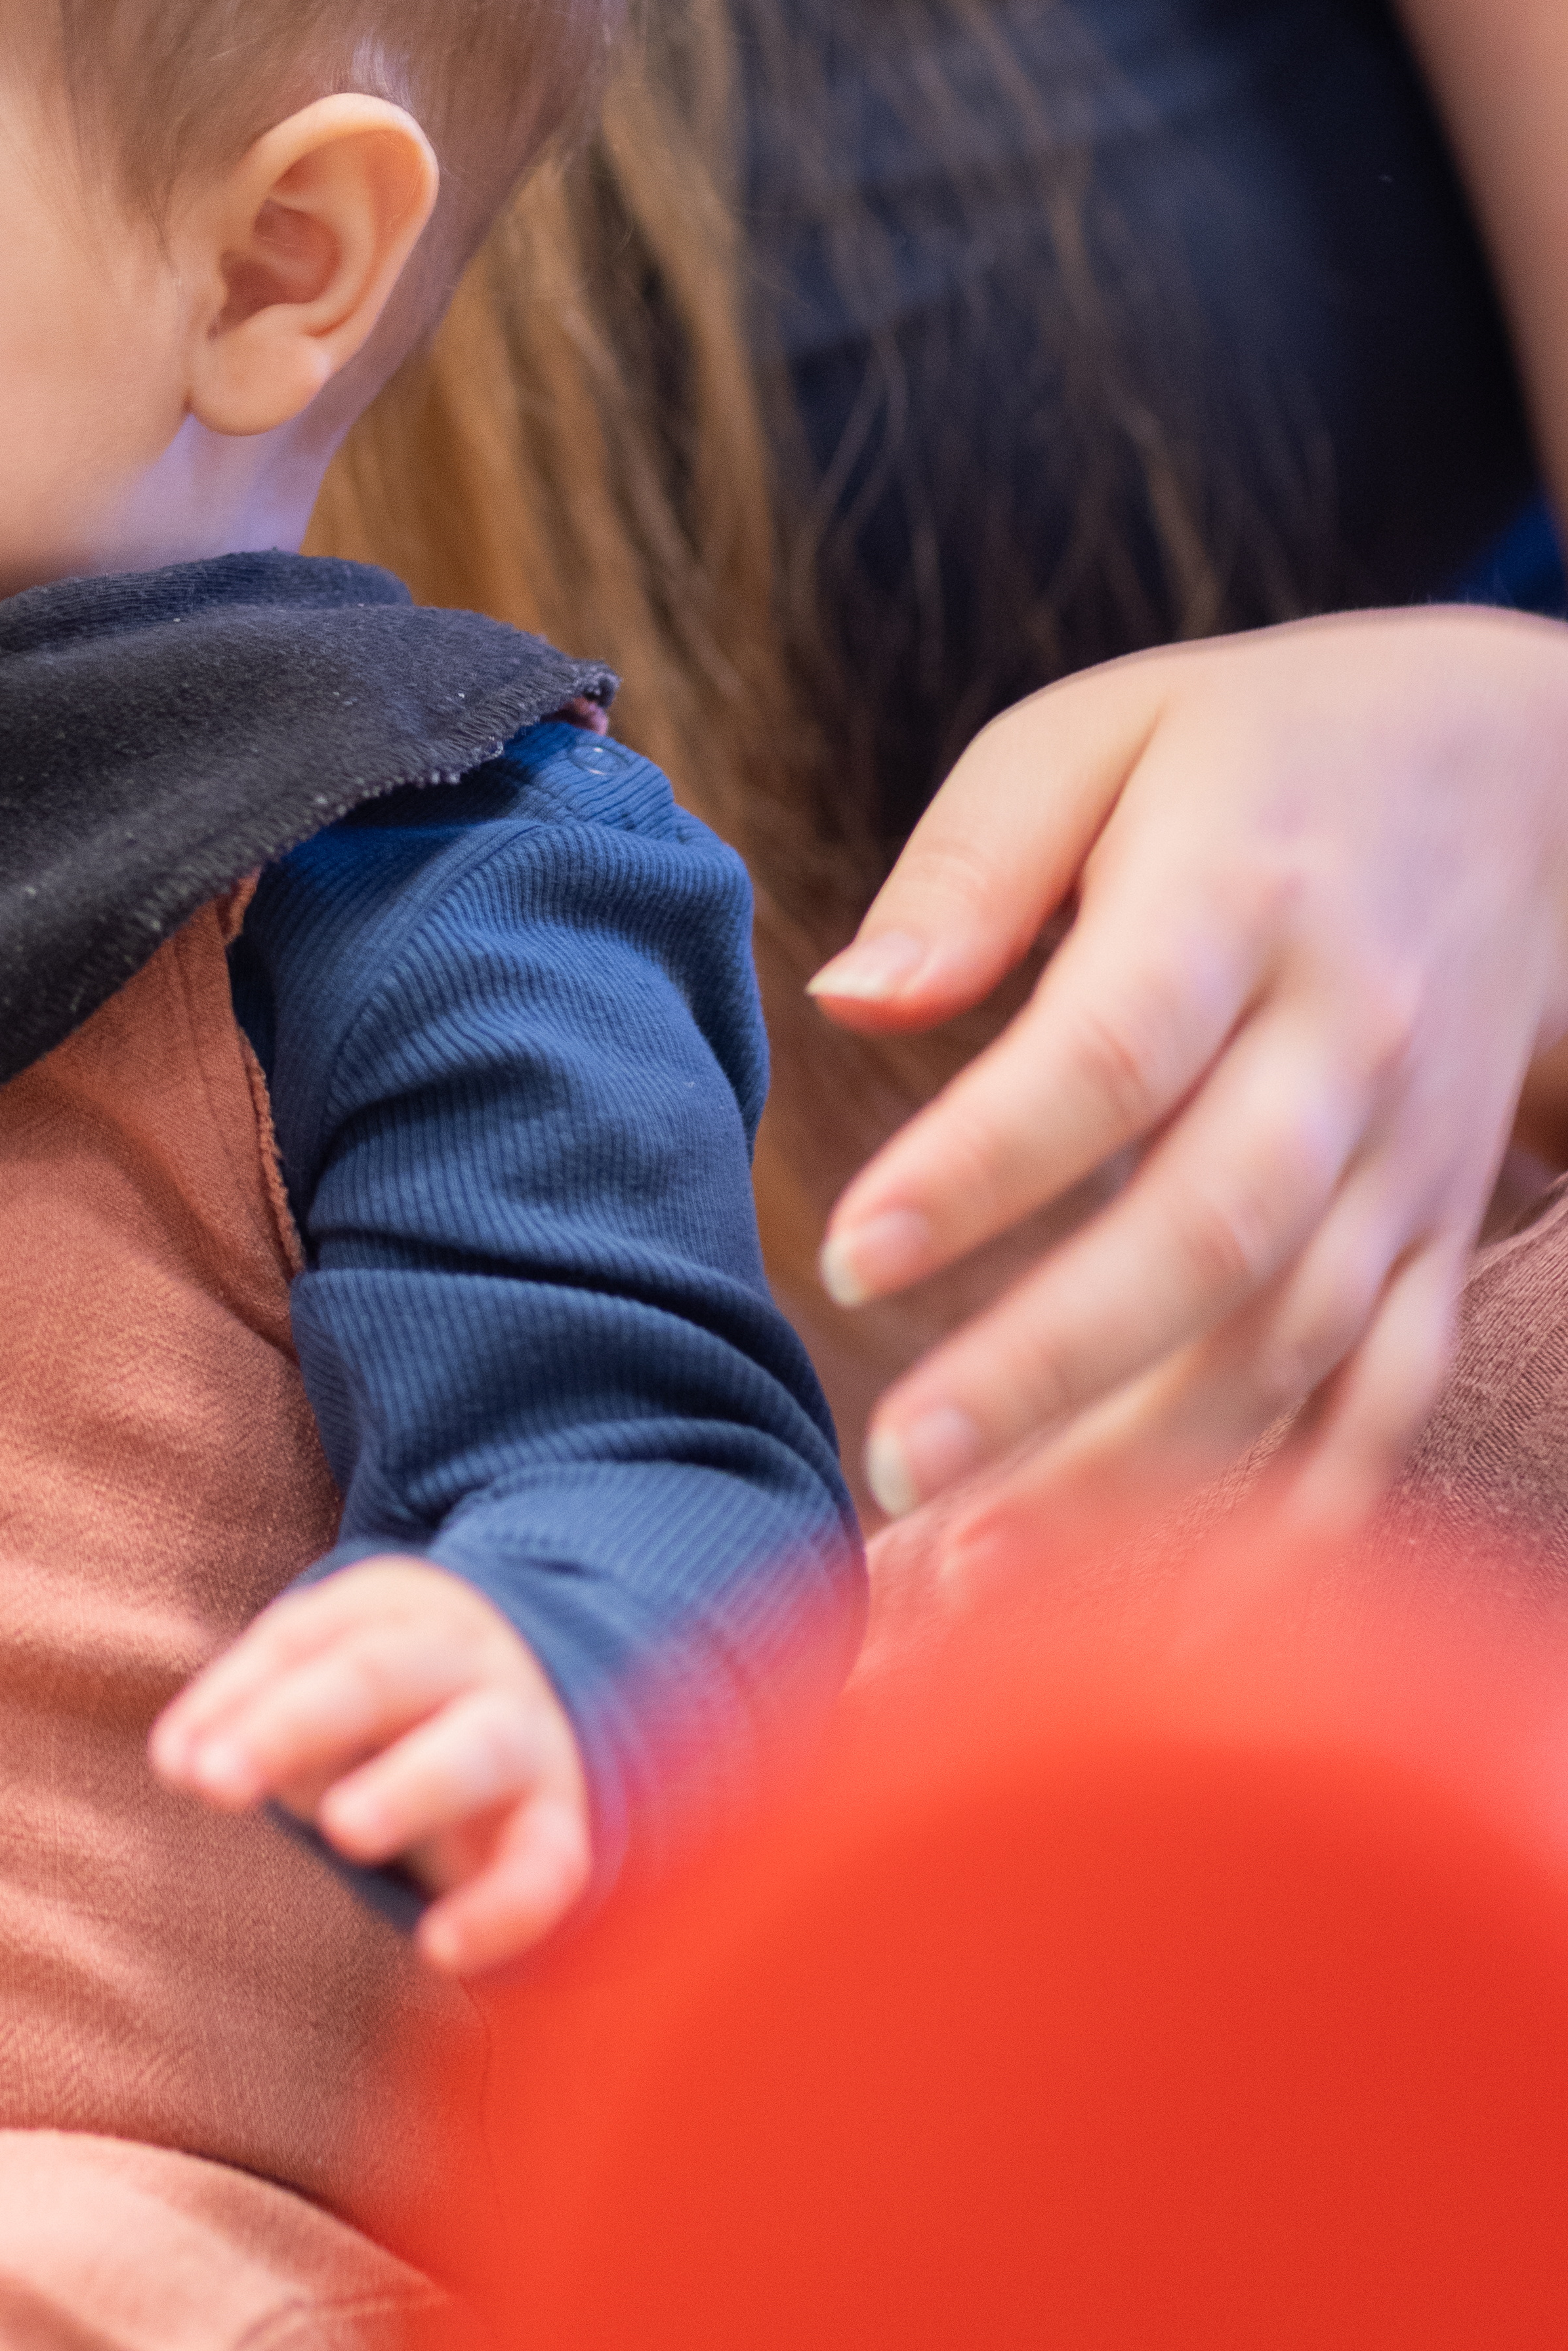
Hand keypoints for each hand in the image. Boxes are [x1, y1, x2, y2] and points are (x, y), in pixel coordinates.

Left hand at [149, 1556, 591, 1972]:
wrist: (555, 1701)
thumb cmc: (396, 1704)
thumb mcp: (330, 1685)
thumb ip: (256, 1715)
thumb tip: (182, 1762)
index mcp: (392, 1610)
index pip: (303, 1640)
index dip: (236, 1697)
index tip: (177, 1765)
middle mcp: (464, 1658)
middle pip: (377, 1673)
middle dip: (293, 1723)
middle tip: (217, 1781)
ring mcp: (524, 1734)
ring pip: (474, 1748)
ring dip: (408, 1785)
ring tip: (342, 1831)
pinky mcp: (564, 1823)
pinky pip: (546, 1865)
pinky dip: (500, 1908)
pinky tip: (439, 1948)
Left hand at [807, 610, 1567, 1536]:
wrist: (1521, 777)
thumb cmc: (1254, 752)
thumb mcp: (1099, 733)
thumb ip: (972, 860)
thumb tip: (850, 999)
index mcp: (1241, 900)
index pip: (1111, 1055)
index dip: (982, 1169)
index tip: (849, 1257)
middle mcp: (1344, 1048)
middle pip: (1215, 1237)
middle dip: (1055, 1370)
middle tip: (900, 1464)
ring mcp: (1411, 1160)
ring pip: (1297, 1351)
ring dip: (1147, 1482)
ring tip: (981, 1577)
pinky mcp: (1445, 1237)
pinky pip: (1388, 1403)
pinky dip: (1295, 1519)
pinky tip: (1175, 1618)